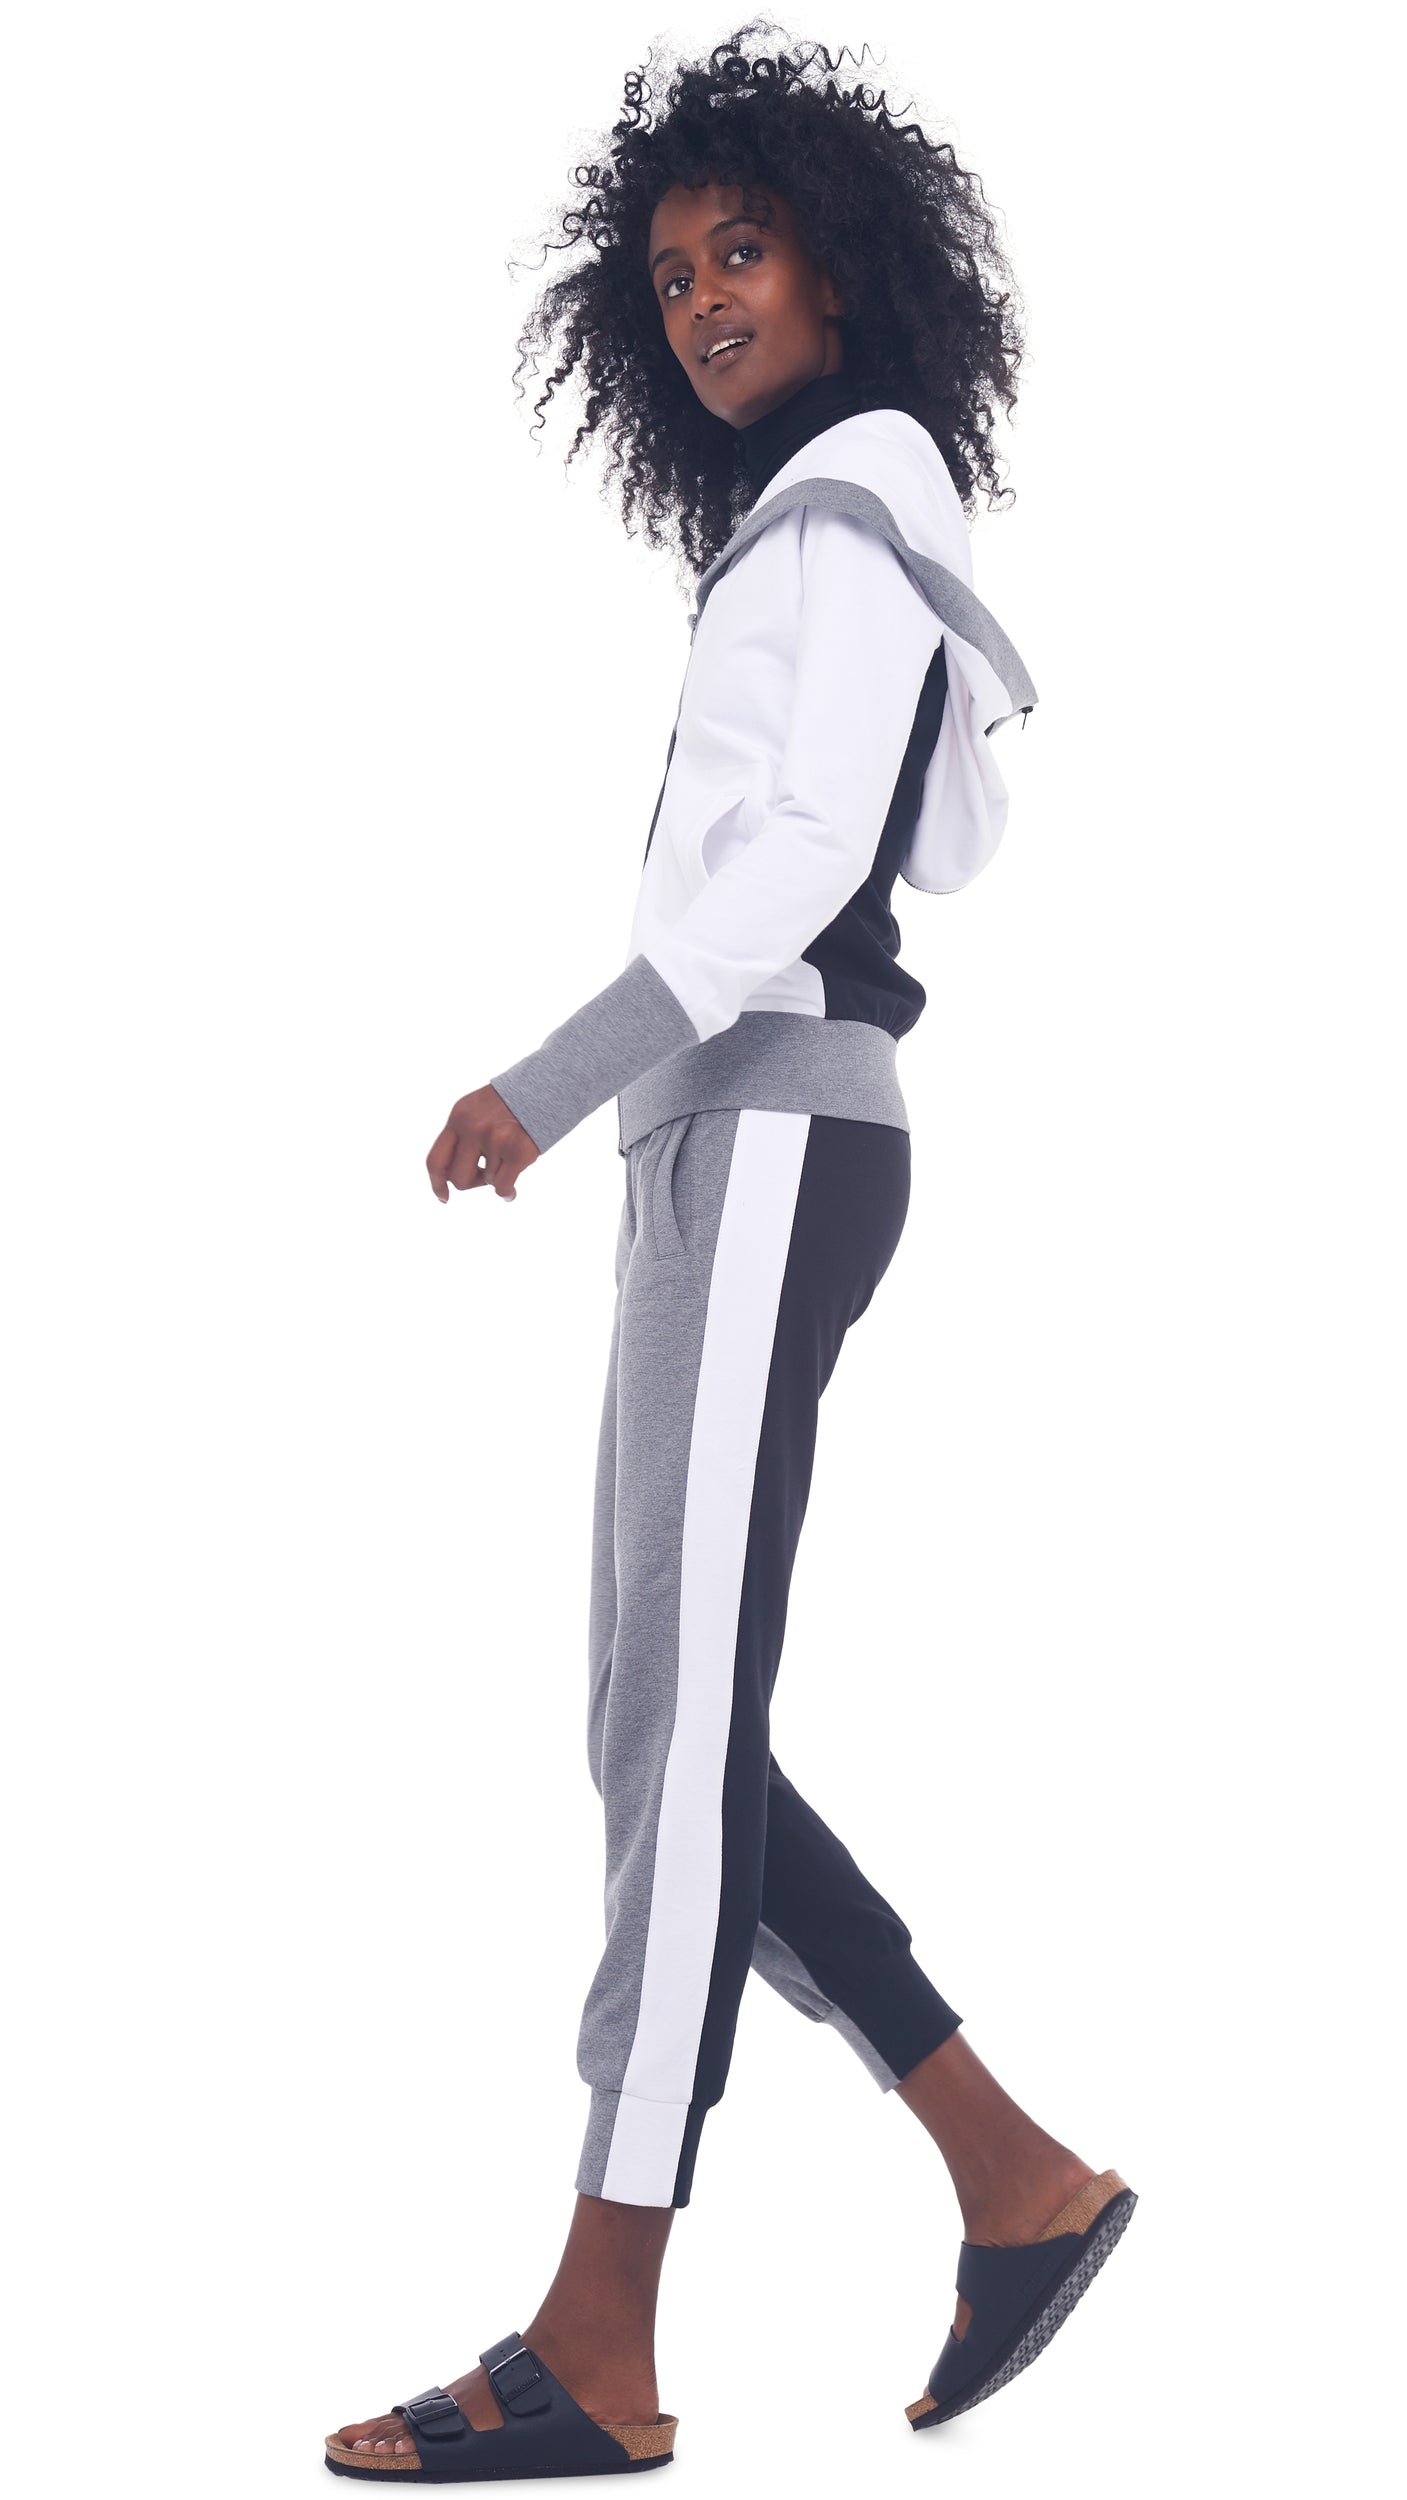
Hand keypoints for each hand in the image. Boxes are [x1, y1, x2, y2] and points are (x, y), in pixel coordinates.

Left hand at [426, 1084, 539, 1202]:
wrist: (546, 1086)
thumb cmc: (511, 1103)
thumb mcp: (477, 1110)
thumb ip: (462, 1137)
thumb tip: (451, 1178)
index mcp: (459, 1117)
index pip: (436, 1159)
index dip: (436, 1183)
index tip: (443, 1197)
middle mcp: (473, 1128)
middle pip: (458, 1178)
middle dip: (472, 1182)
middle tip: (484, 1175)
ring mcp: (495, 1139)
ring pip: (487, 1181)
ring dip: (498, 1175)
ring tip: (510, 1157)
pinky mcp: (517, 1150)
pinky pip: (503, 1186)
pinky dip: (507, 1192)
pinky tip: (511, 1192)